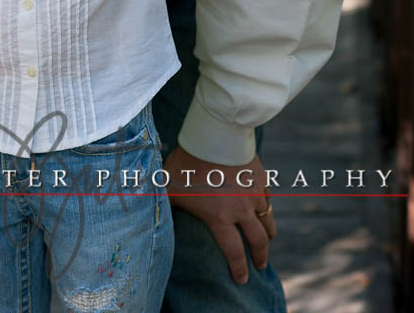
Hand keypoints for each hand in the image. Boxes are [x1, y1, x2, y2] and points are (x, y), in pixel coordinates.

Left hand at [165, 146, 274, 284]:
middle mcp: (241, 210)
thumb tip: (145, 208)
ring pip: (267, 220)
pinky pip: (268, 197)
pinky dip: (267, 207)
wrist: (215, 135)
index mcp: (220, 217)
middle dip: (260, 256)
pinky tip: (264, 209)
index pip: (234, 252)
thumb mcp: (170, 185)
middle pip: (259, 241)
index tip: (242, 279)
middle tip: (259, 264)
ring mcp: (254, 193)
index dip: (239, 269)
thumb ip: (162, 201)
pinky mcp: (261, 177)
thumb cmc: (188, 161)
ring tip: (267, 239)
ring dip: (268, 233)